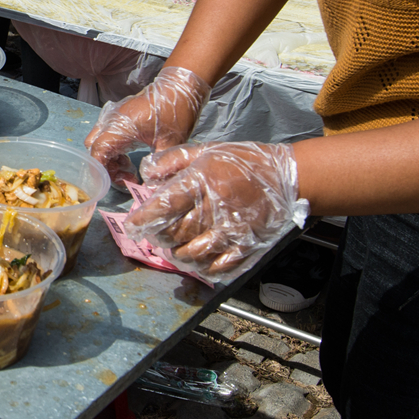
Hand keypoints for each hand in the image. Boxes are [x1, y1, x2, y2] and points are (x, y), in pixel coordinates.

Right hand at [85, 65, 213, 177]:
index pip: (98, 152)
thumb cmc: (176, 111)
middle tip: (128, 177)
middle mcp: (111, 120)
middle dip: (107, 166)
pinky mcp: (119, 115)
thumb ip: (160, 167)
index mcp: (121, 126)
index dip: (102, 171)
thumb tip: (153, 188)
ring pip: (98, 141)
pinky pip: (106, 134)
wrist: (180, 86)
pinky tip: (129, 156)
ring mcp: (113, 116)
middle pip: (95, 148)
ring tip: (129, 168)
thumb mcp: (171, 143)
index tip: (120, 182)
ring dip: (109, 157)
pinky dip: (113, 148)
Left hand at [128, 141, 304, 278]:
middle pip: (175, 233)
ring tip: (174, 247)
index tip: (132, 227)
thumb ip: (171, 161)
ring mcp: (233, 230)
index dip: (143, 219)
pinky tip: (198, 260)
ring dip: (177, 254)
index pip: (165, 206)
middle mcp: (216, 207)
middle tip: (156, 234)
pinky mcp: (247, 247)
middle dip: (158, 237)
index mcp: (203, 181)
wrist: (286, 176)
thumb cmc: (241, 162)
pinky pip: (218, 267)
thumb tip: (146, 176)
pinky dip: (202, 268)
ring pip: (192, 254)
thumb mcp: (204, 150)